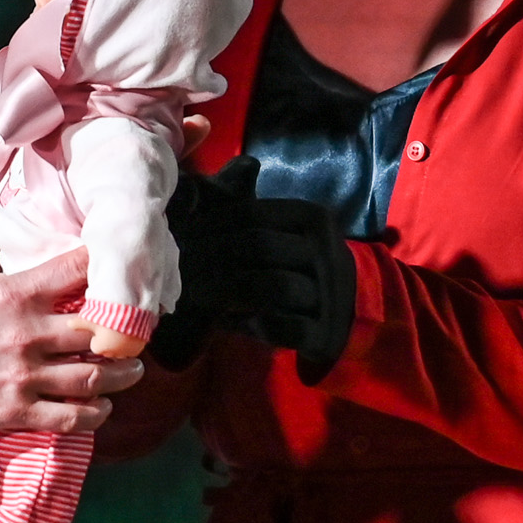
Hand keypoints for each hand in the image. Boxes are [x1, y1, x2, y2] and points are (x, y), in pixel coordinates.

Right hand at [0, 248, 143, 433]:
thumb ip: (1, 284)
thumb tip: (27, 278)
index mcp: (14, 294)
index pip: (77, 269)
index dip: (105, 266)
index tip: (120, 270)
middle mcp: (27, 332)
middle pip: (100, 328)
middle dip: (125, 330)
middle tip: (135, 333)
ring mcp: (24, 375)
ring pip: (95, 375)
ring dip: (122, 375)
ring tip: (131, 372)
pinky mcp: (15, 411)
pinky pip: (72, 416)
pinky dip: (95, 413)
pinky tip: (101, 408)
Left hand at [159, 156, 355, 380]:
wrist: (342, 310)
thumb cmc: (293, 262)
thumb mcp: (274, 228)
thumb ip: (237, 205)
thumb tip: (187, 189)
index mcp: (312, 217)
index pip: (252, 214)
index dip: (211, 224)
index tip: (181, 237)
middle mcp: (327, 250)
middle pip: (259, 245)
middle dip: (213, 257)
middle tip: (181, 269)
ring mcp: (330, 293)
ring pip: (273, 286)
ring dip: (227, 291)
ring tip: (195, 294)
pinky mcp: (324, 333)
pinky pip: (282, 327)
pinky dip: (248, 325)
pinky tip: (224, 322)